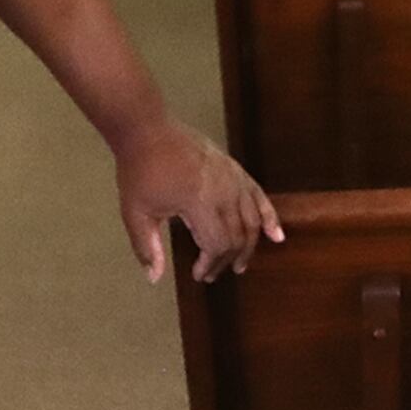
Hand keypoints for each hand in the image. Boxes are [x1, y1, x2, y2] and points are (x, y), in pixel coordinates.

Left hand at [114, 116, 283, 283]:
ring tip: (240, 264)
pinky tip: (275, 235)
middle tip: (213, 273)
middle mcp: (223, 191)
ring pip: (252, 220)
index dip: (210, 264)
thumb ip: (147, 247)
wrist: (148, 130)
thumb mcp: (135, 213)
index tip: (198, 275)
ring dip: (248, 246)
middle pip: (237, 236)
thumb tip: (154, 279)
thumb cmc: (140, 171)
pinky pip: (259, 197)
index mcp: (199, 203)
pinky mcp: (235, 169)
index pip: (217, 245)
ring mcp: (233, 178)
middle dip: (227, 259)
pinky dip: (269, 217)